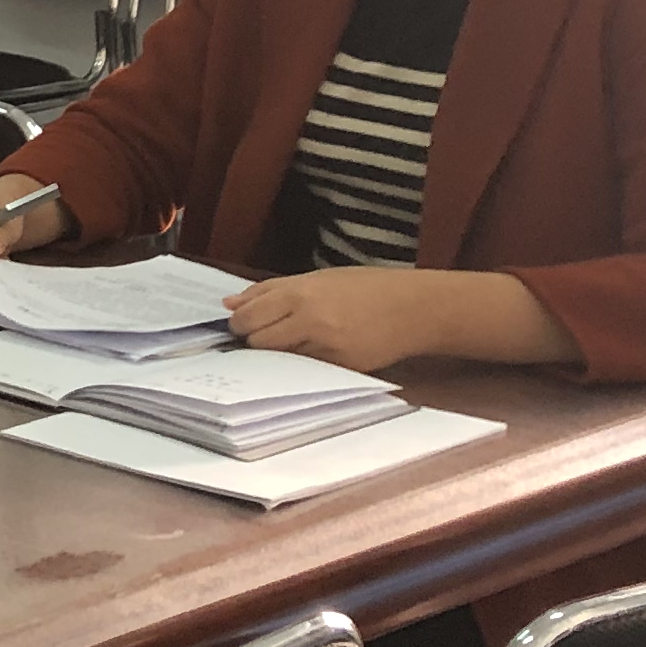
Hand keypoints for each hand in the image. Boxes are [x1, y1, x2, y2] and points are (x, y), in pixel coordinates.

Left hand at [224, 265, 568, 373]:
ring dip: (275, 354)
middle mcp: (310, 320)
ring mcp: (326, 347)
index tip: (241, 325)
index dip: (239, 324)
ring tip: (291, 343)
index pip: (247, 317)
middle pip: (256, 340)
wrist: (415, 308)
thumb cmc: (365, 288)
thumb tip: (230, 304)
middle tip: (261, 337)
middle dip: (252, 340)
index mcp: (300, 293)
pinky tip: (311, 353)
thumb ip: (271, 290)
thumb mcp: (317, 278)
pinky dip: (301, 363)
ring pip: (278, 358)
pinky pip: (306, 369)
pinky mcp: (341, 367)